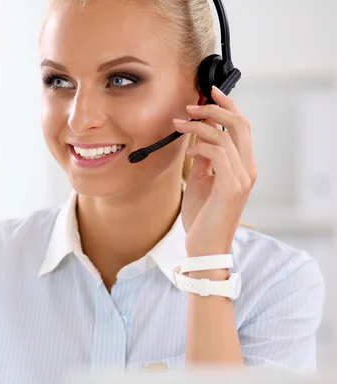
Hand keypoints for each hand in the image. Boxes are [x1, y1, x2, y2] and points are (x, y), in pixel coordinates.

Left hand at [173, 86, 256, 257]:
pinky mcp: (231, 188)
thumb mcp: (201, 181)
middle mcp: (248, 169)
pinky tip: (188, 149)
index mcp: (244, 165)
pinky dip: (201, 146)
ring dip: (199, 126)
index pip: (241, 127)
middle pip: (240, 124)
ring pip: (226, 136)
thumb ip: (204, 159)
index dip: (228, 105)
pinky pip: (219, 154)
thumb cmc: (202, 217)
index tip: (209, 91)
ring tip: (179, 124)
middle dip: (214, 108)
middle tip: (190, 105)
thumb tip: (197, 137)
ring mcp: (242, 178)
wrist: (204, 247)